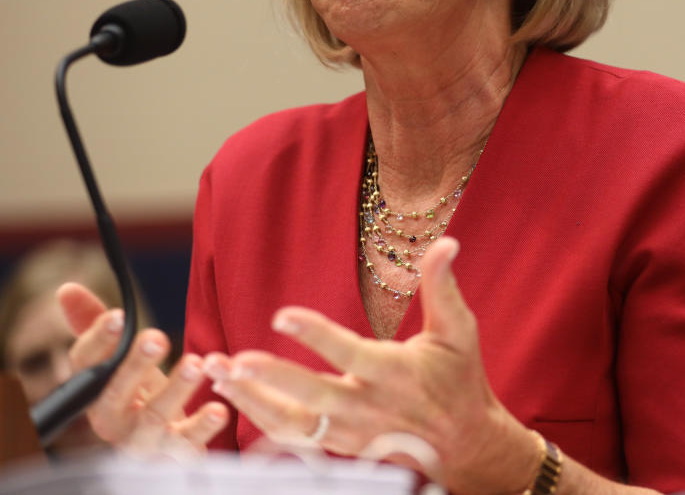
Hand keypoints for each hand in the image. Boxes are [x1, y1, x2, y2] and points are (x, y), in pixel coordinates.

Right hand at [58, 282, 228, 452]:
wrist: (164, 447)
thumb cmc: (140, 398)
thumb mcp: (122, 363)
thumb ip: (97, 328)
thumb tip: (66, 289)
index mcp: (96, 393)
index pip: (86, 367)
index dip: (98, 341)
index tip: (119, 316)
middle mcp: (112, 421)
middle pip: (115, 394)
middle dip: (134, 365)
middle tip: (157, 337)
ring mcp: (142, 442)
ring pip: (153, 418)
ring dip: (175, 390)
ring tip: (196, 362)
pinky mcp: (173, 456)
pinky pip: (186, 444)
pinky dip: (202, 427)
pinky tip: (220, 408)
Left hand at [204, 237, 539, 494]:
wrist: (464, 444)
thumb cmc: (459, 380)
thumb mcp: (458, 331)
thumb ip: (443, 286)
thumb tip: (446, 242)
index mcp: (396, 373)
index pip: (350, 353)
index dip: (316, 335)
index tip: (283, 315)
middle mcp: (370, 406)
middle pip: (313, 397)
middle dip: (272, 380)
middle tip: (234, 362)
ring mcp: (352, 432)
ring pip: (294, 423)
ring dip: (252, 400)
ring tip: (217, 373)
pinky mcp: (340, 447)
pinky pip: (293, 438)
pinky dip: (259, 419)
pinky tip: (230, 396)